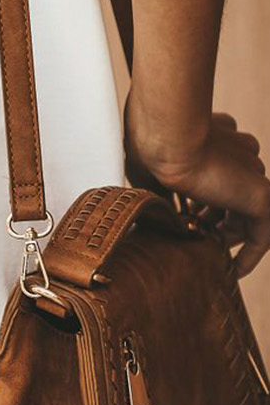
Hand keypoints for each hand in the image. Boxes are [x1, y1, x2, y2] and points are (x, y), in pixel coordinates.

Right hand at [124, 98, 269, 277]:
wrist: (168, 139)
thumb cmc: (150, 146)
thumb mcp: (146, 169)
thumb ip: (156, 188)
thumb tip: (147, 213)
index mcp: (212, 134)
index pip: (216, 165)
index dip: (200, 196)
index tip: (184, 215)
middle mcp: (235, 149)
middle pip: (231, 190)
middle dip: (213, 215)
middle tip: (192, 235)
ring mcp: (250, 171)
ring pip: (244, 211)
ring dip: (226, 233)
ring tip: (206, 255)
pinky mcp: (261, 195)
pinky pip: (261, 233)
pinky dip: (249, 254)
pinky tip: (235, 270)